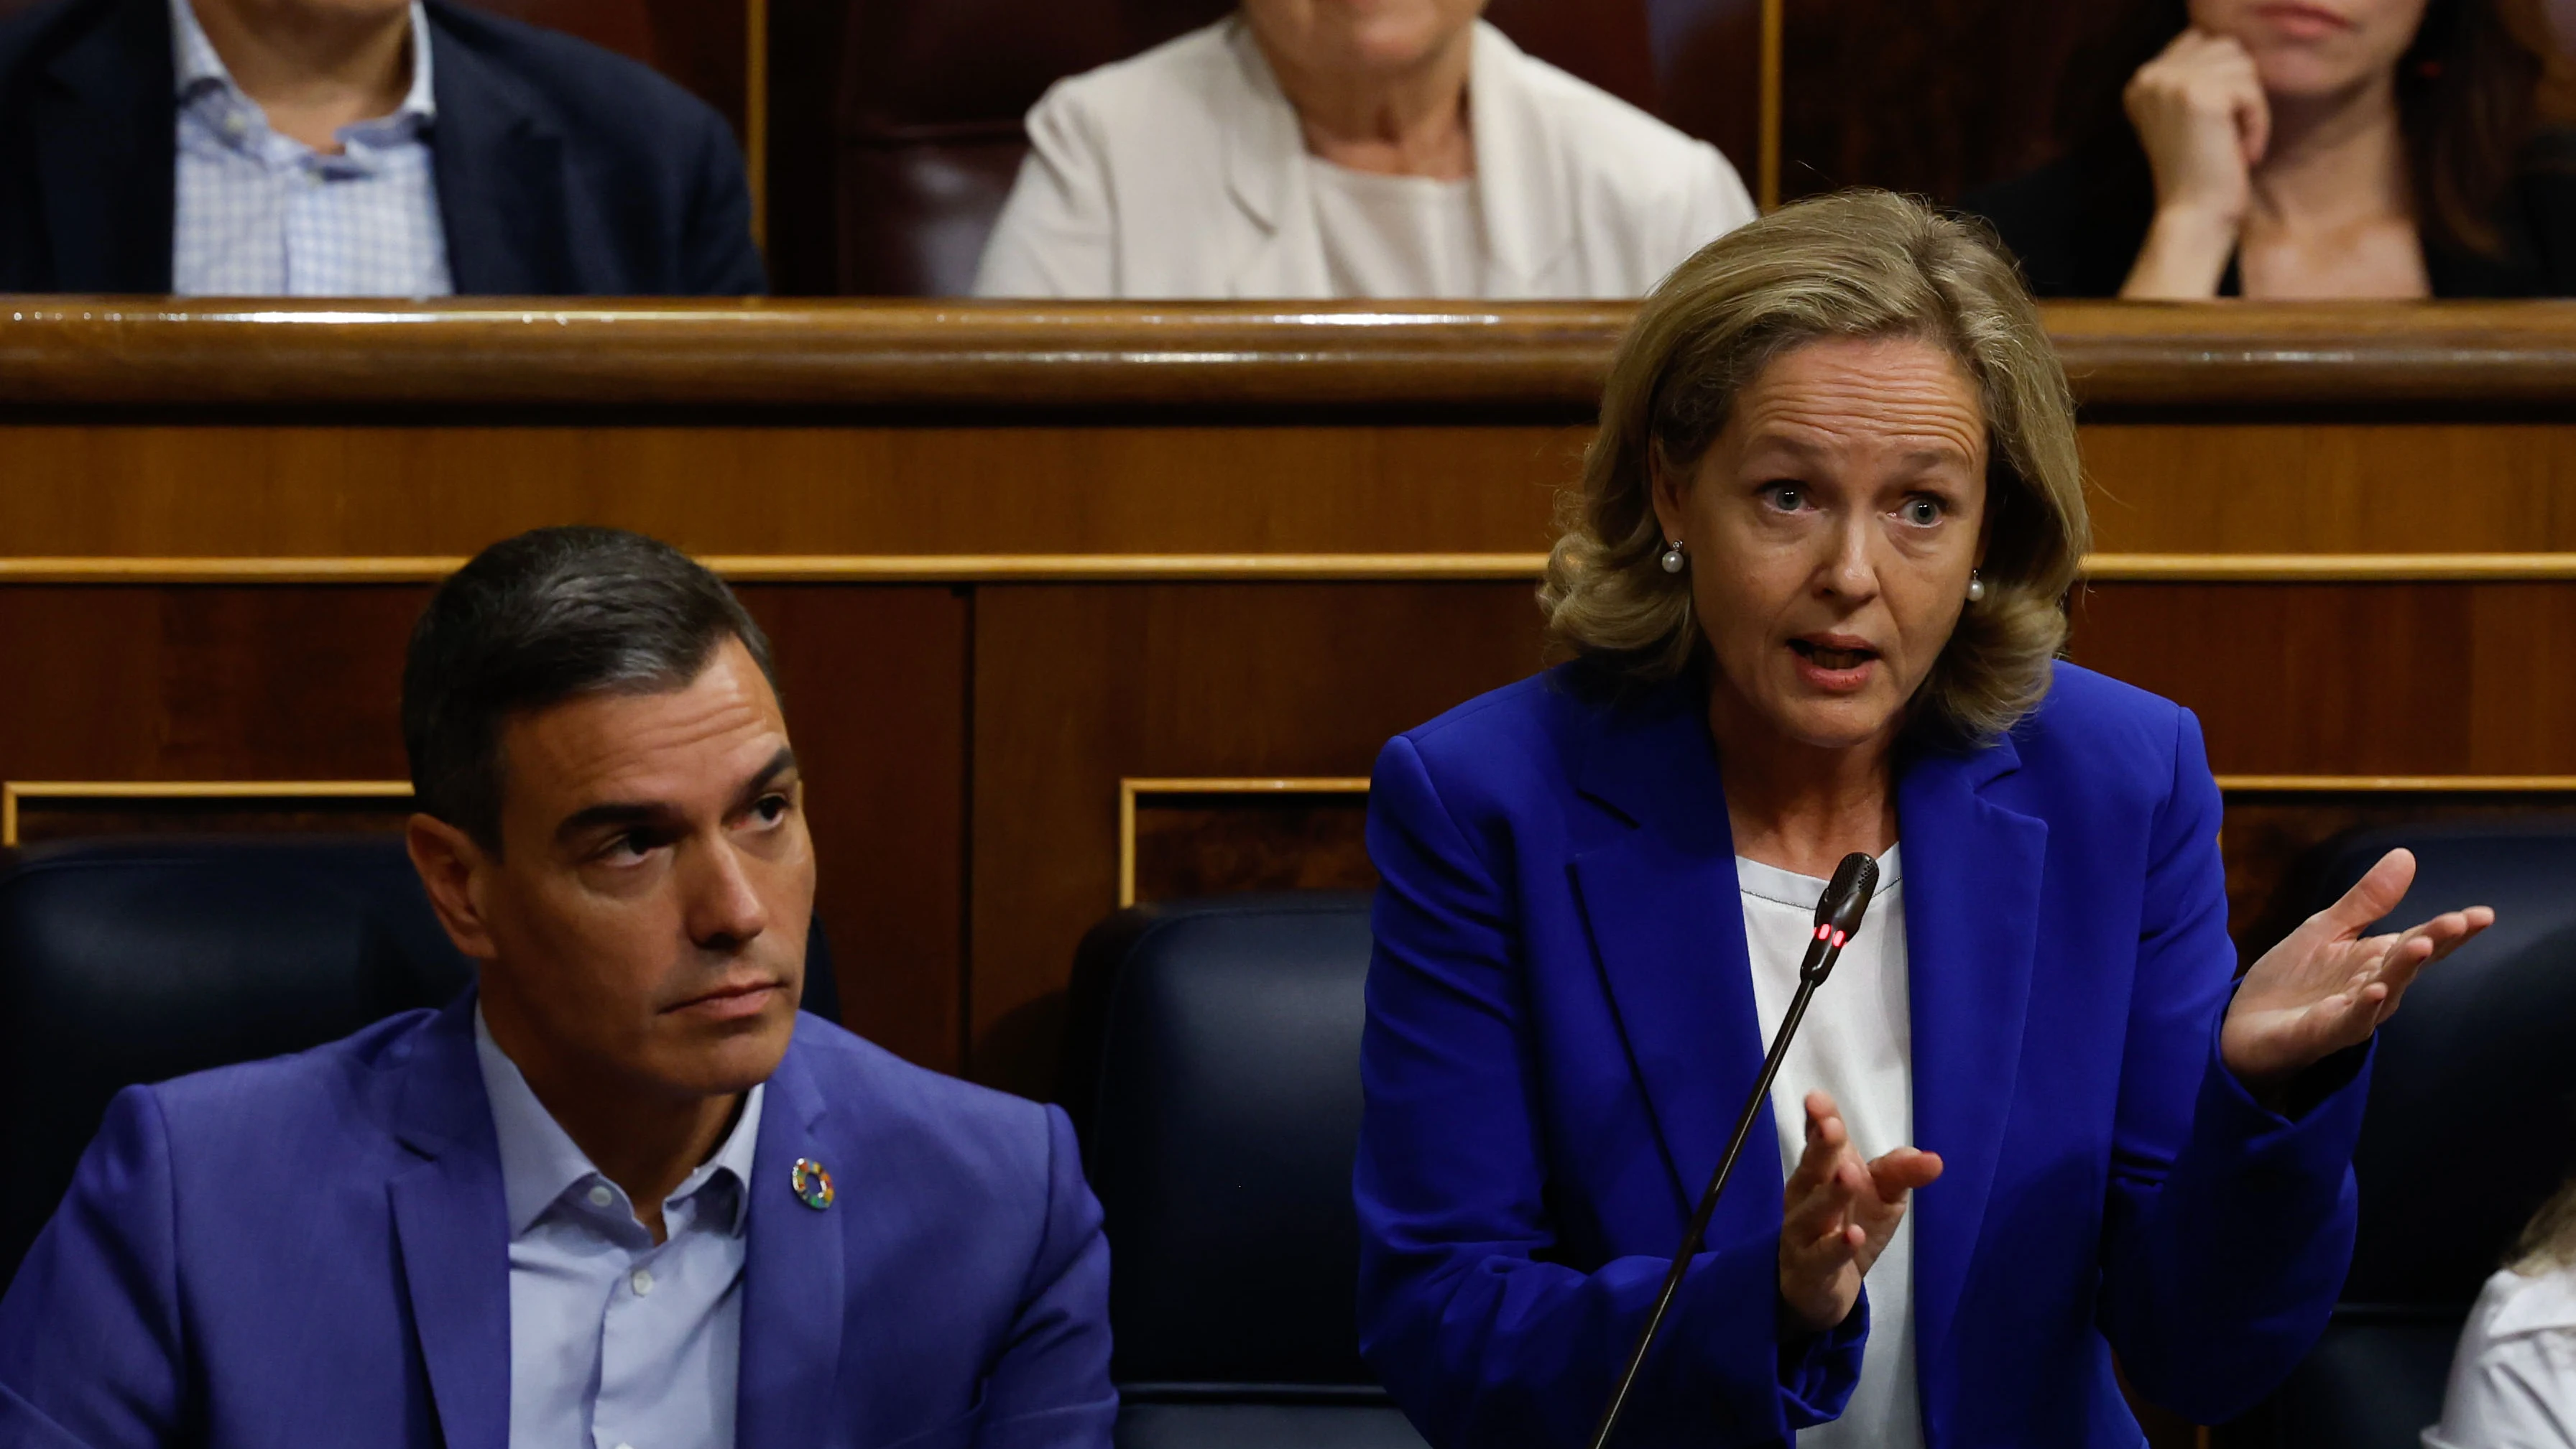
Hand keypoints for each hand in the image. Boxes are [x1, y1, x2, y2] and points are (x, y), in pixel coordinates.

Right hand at [1777, 1091, 1941, 1334]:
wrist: (1824, 1288)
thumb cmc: (1850, 1226)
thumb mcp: (1882, 1197)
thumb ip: (1900, 1173)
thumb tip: (1934, 1159)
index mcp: (1821, 1172)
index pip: (1817, 1141)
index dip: (1818, 1119)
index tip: (1817, 1099)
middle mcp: (1805, 1197)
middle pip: (1811, 1169)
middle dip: (1821, 1147)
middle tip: (1831, 1126)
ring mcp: (1803, 1232)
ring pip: (1812, 1211)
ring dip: (1831, 1194)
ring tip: (1849, 1174)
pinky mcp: (1809, 1268)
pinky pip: (1821, 1256)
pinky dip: (1837, 1246)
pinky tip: (1853, 1235)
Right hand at [2126, 28, 2268, 226]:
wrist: (2192, 215)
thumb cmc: (2197, 173)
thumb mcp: (2182, 117)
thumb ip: (2192, 77)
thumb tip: (2232, 51)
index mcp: (2140, 81)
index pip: (2199, 40)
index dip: (2222, 76)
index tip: (2216, 120)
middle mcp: (2149, 76)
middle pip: (2225, 48)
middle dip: (2239, 90)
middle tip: (2227, 135)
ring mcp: (2172, 83)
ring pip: (2242, 65)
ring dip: (2250, 106)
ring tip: (2234, 143)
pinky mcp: (2200, 96)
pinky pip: (2252, 90)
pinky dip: (2258, 122)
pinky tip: (2242, 152)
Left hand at [2222, 848, 2492, 1096]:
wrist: (2244, 1026)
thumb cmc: (2291, 979)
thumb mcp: (2326, 928)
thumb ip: (2366, 900)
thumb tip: (2406, 855)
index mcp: (2377, 960)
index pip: (2423, 941)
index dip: (2452, 929)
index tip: (2483, 914)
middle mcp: (2376, 987)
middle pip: (2410, 962)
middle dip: (2435, 941)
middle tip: (2460, 921)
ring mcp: (2353, 1012)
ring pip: (2387, 990)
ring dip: (2403, 968)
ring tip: (2421, 944)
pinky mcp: (2325, 1032)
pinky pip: (2350, 1020)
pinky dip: (2364, 1006)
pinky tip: (2376, 991)